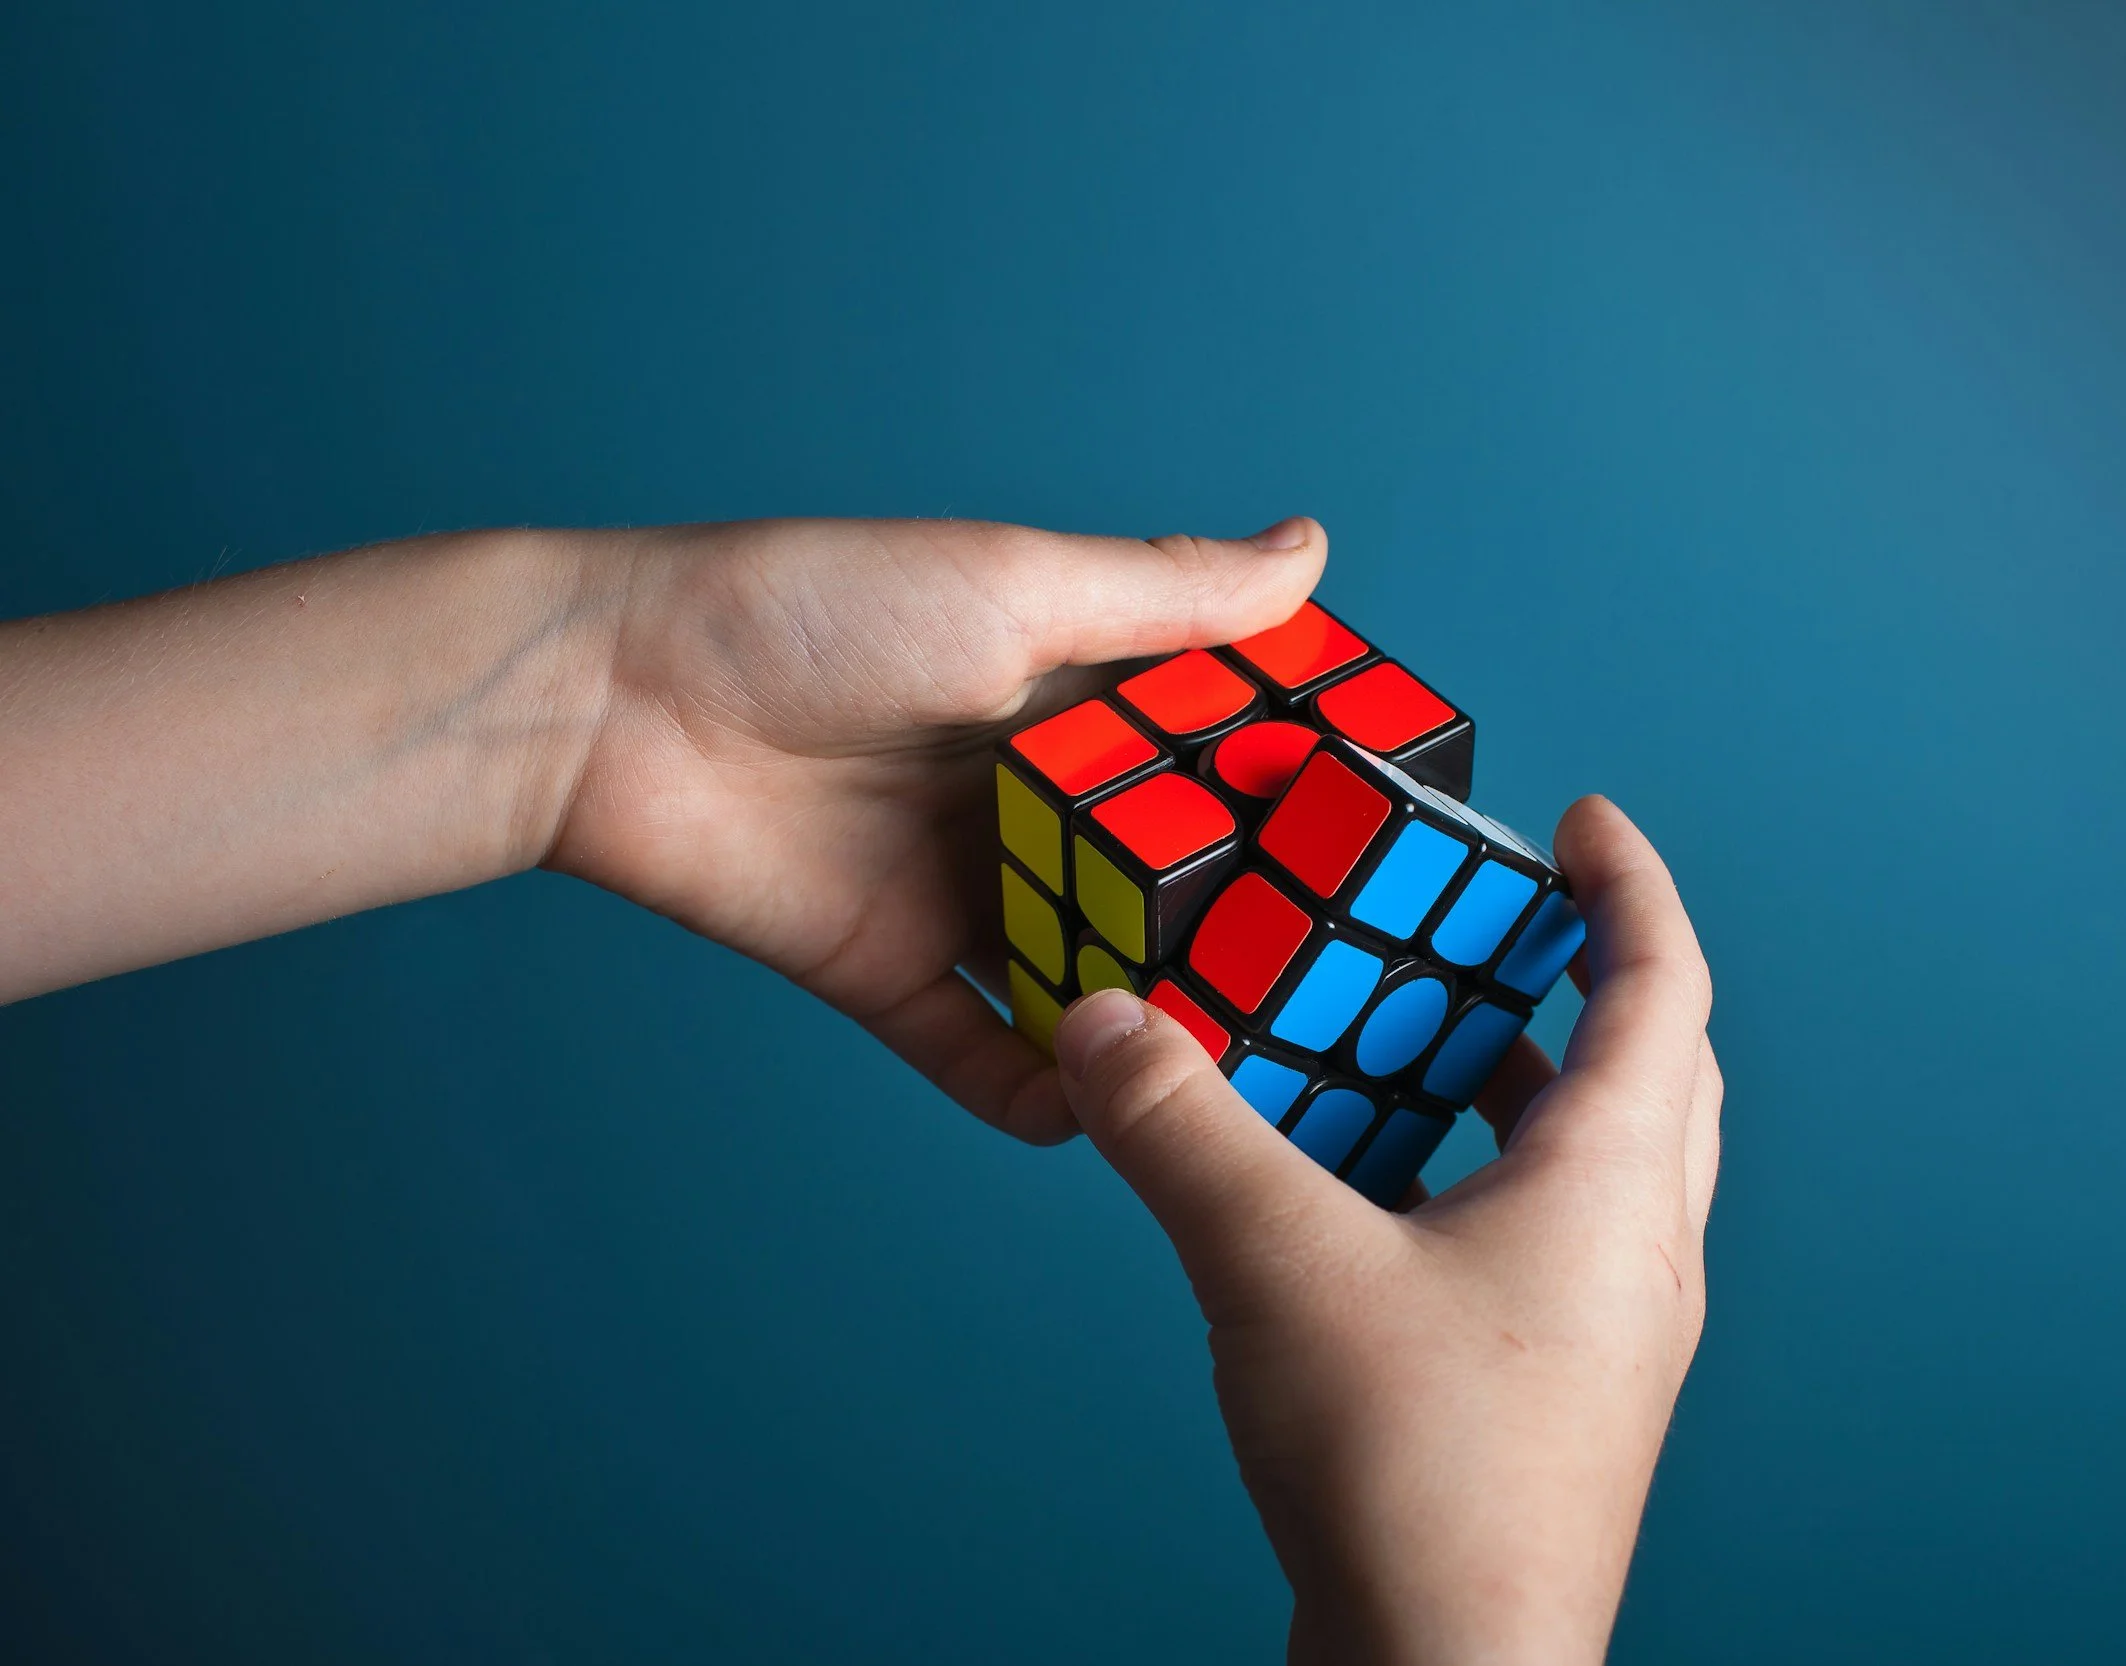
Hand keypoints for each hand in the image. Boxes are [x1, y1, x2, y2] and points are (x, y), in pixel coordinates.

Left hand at [545, 516, 1326, 1142]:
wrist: (614, 699)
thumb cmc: (811, 609)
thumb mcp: (1013, 586)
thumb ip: (1164, 597)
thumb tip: (1308, 550)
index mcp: (1065, 699)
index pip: (1207, 754)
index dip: (1291, 795)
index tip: (1386, 841)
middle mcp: (1027, 800)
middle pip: (1159, 881)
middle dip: (1238, 932)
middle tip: (1339, 988)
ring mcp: (959, 893)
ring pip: (1085, 974)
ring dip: (1150, 1021)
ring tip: (1245, 1075)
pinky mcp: (887, 973)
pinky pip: (977, 1053)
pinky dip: (1035, 1092)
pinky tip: (1099, 1119)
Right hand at [1048, 797, 1720, 1663]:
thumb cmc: (1413, 1475)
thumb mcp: (1275, 1263)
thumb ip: (1182, 1129)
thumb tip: (1105, 1024)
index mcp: (1614, 1185)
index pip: (1662, 984)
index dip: (1632, 883)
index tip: (1591, 818)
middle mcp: (1639, 1253)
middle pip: (1653, 1070)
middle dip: (1590, 976)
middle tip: (1509, 919)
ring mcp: (1609, 1337)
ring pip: (1598, 1162)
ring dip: (1528, 1083)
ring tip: (1429, 1039)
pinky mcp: (1556, 1401)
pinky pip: (1541, 1240)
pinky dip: (1480, 1178)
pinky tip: (1381, 1196)